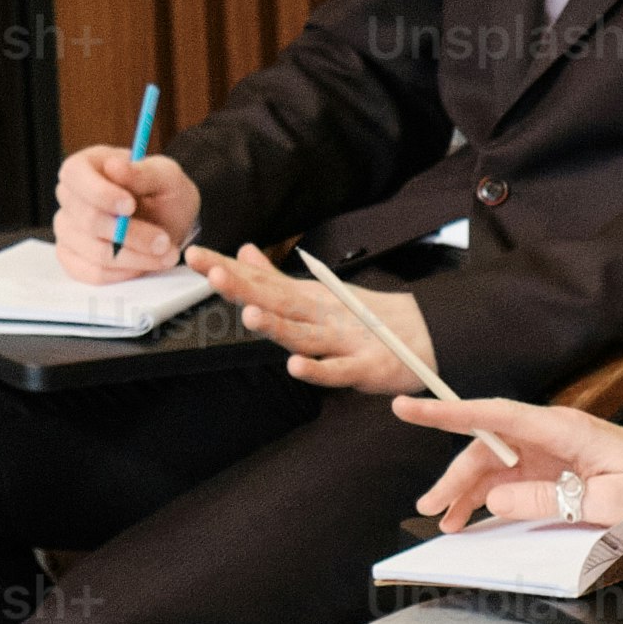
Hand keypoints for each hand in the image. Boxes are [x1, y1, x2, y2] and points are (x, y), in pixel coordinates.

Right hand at [53, 143, 200, 280]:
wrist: (169, 223)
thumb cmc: (163, 193)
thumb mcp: (167, 176)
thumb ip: (144, 172)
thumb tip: (115, 167)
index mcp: (85, 167)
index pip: (74, 175)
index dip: (100, 193)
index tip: (130, 206)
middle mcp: (69, 197)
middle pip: (88, 220)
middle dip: (130, 234)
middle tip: (163, 241)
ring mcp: (67, 229)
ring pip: (94, 251)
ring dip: (135, 257)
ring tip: (165, 254)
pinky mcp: (73, 257)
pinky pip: (92, 273)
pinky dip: (123, 273)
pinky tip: (145, 265)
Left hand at [185, 244, 437, 395]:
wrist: (429, 334)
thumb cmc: (366, 318)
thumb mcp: (317, 295)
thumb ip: (274, 278)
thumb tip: (243, 252)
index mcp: (308, 299)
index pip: (260, 281)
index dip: (227, 269)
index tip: (193, 255)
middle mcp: (321, 315)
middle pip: (277, 301)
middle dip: (244, 288)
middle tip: (214, 273)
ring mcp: (343, 341)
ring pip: (304, 334)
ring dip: (278, 326)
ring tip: (251, 316)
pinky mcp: (366, 368)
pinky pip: (338, 371)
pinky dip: (318, 370)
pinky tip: (297, 366)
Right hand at [398, 400, 622, 535]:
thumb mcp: (610, 506)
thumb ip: (551, 501)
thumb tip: (499, 500)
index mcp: (564, 431)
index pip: (495, 416)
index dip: (448, 413)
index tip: (409, 407)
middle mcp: (552, 434)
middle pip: (486, 447)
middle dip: (453, 476)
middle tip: (430, 508)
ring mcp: (551, 451)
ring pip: (493, 465)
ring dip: (466, 491)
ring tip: (446, 521)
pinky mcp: (555, 468)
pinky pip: (511, 479)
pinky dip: (488, 498)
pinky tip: (471, 517)